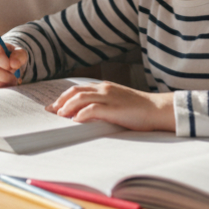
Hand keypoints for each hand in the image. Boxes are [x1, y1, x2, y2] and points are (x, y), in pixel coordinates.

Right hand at [0, 39, 26, 89]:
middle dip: (4, 77)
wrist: (1, 61)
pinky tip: (1, 85)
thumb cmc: (11, 56)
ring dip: (0, 84)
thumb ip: (19, 56)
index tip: (14, 68)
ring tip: (9, 82)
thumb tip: (14, 64)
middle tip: (14, 79)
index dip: (6, 65)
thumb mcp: (19, 53)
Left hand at [47, 82, 176, 131]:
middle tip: (51, 111)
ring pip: (80, 98)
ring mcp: (109, 97)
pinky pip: (92, 109)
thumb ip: (103, 105)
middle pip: (75, 91)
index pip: (79, 89)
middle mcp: (104, 89)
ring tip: (60, 115)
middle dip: (61, 100)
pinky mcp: (114, 108)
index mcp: (105, 87)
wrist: (158, 109)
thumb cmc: (140, 109)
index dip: (64, 97)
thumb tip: (85, 115)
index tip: (54, 106)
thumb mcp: (118, 103)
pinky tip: (75, 120)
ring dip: (67, 107)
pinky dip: (81, 114)